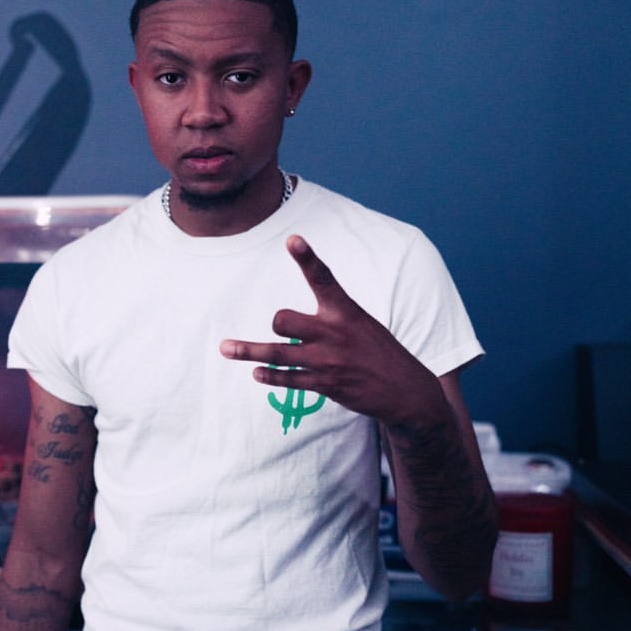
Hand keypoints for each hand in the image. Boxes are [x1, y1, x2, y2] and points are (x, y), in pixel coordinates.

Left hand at [220, 235, 443, 428]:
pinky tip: (256, 373)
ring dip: (248, 351)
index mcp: (345, 311)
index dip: (307, 258)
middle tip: (283, 330)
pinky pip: (288, 379)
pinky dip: (269, 376)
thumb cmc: (378, 352)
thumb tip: (298, 315)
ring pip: (277, 352)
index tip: (293, 239)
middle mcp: (333, 333)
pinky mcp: (324, 384)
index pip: (324, 278)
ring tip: (225, 348)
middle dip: (277, 324)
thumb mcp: (361, 323)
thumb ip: (331, 313)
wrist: (405, 391)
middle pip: (284, 319)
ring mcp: (327, 360)